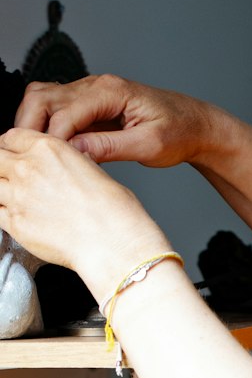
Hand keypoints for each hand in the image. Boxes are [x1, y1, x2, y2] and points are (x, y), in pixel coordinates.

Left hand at [0, 129, 171, 300]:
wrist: (112, 242)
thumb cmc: (114, 212)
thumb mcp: (93, 171)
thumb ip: (69, 165)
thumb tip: (66, 169)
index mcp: (48, 149)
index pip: (12, 136)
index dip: (12, 146)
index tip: (14, 154)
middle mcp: (28, 169)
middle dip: (1, 165)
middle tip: (10, 176)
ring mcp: (17, 196)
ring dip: (2, 190)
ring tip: (17, 198)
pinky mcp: (14, 223)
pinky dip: (3, 212)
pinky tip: (17, 217)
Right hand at [14, 74, 214, 169]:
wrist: (196, 124)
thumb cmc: (180, 132)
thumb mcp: (149, 145)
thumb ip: (110, 147)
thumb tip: (76, 151)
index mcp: (111, 91)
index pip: (65, 112)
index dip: (52, 140)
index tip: (49, 164)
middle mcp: (96, 86)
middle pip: (42, 97)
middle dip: (29, 127)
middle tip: (29, 158)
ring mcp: (90, 93)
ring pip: (42, 99)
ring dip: (33, 124)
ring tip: (35, 155)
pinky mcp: (90, 104)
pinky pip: (56, 109)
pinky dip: (45, 126)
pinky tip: (50, 150)